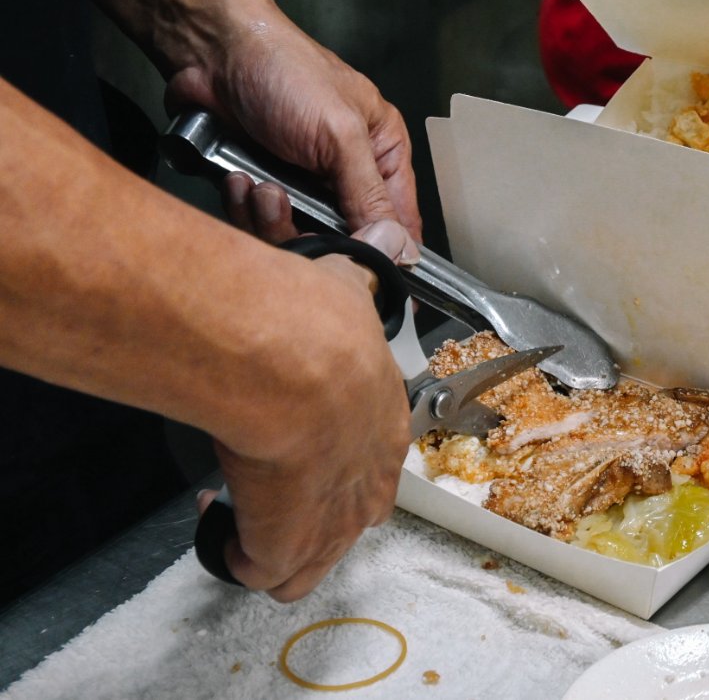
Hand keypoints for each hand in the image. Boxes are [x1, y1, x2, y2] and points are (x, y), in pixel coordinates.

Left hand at [86, 0, 420, 248]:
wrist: (210, 50)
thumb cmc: (284, 71)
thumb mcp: (340, 135)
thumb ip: (371, 196)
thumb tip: (400, 248)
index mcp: (382, 151)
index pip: (401, 220)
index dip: (392, 253)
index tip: (377, 282)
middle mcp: (346, 172)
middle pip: (345, 238)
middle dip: (314, 233)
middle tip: (290, 210)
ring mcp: (303, 182)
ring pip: (298, 235)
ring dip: (271, 219)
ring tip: (259, 187)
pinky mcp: (263, 186)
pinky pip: (259, 224)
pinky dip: (245, 208)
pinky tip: (237, 180)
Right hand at [194, 219, 412, 600]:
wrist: (288, 357)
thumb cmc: (315, 322)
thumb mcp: (350, 286)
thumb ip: (363, 272)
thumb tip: (384, 242)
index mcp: (384, 420)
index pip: (374, 462)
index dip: (335, 458)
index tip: (296, 441)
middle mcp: (367, 476)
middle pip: (351, 521)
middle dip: (308, 514)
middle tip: (265, 491)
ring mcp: (333, 516)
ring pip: (311, 564)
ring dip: (275, 550)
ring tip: (238, 521)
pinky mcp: (287, 541)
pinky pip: (266, 573)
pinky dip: (239, 559)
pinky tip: (217, 528)